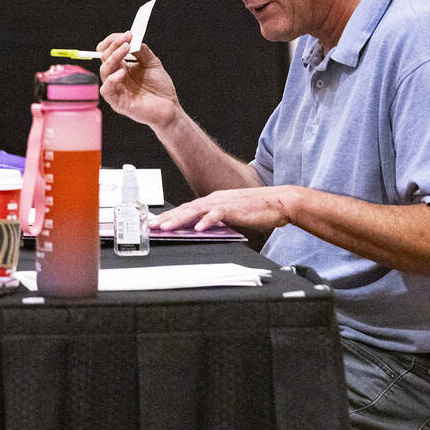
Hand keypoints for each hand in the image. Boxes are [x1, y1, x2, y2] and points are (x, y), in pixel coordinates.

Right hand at [97, 32, 180, 128]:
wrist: (170, 107)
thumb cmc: (160, 87)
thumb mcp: (152, 63)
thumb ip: (141, 51)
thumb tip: (131, 39)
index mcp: (121, 68)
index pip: (108, 52)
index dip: (113, 42)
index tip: (127, 34)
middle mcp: (116, 78)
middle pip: (105, 59)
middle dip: (114, 46)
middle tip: (127, 39)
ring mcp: (116, 90)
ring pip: (104, 71)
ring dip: (113, 57)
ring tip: (126, 49)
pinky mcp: (118, 103)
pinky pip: (106, 90)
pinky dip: (112, 79)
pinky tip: (123, 72)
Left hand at [154, 186, 299, 232]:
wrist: (278, 202)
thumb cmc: (257, 209)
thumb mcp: (231, 215)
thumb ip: (216, 220)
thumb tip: (201, 229)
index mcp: (212, 201)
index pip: (186, 209)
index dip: (169, 216)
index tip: (155, 224)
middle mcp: (214, 199)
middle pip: (185, 209)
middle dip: (167, 218)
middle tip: (151, 227)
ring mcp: (224, 203)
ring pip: (196, 211)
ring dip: (180, 220)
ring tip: (166, 227)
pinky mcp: (235, 209)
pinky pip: (217, 215)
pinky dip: (206, 221)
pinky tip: (197, 228)